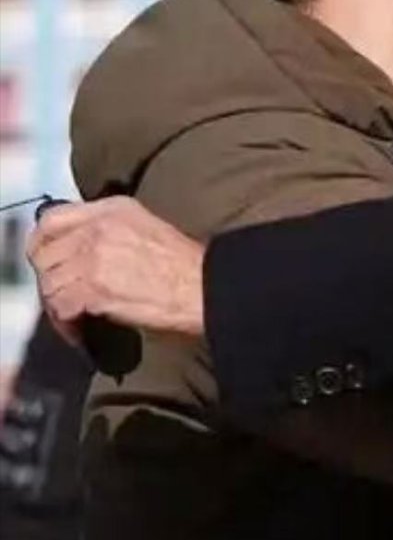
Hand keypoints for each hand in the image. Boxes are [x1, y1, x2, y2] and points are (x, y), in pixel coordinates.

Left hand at [26, 196, 206, 344]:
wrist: (203, 288)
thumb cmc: (183, 266)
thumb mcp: (145, 226)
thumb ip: (108, 229)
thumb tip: (78, 249)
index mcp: (111, 208)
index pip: (51, 219)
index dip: (42, 244)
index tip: (49, 264)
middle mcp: (97, 227)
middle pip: (43, 253)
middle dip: (49, 279)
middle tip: (62, 297)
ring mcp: (93, 256)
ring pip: (49, 282)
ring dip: (57, 305)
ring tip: (73, 319)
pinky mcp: (94, 287)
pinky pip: (60, 307)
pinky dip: (66, 324)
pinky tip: (80, 330)